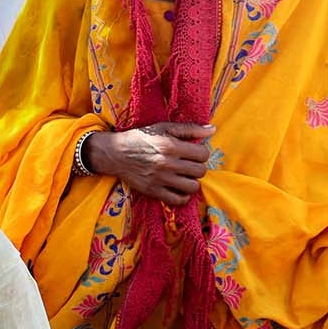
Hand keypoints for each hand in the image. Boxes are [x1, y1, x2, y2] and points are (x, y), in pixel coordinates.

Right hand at [84, 122, 212, 205]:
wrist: (115, 153)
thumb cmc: (140, 138)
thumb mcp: (163, 128)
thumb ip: (189, 129)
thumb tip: (212, 130)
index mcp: (171, 146)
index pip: (203, 154)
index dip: (201, 152)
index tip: (193, 152)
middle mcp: (167, 164)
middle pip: (200, 171)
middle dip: (197, 167)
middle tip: (188, 164)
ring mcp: (161, 179)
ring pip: (193, 187)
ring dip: (191, 181)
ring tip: (183, 176)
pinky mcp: (154, 191)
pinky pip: (178, 200)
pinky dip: (182, 196)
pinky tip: (178, 187)